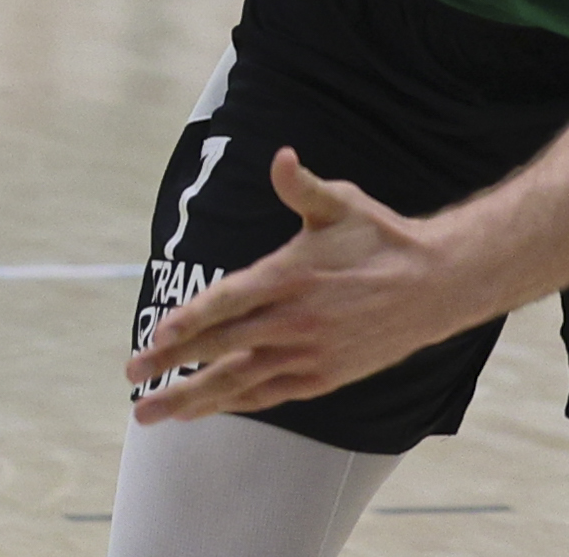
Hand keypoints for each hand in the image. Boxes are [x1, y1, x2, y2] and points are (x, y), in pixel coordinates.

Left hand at [125, 149, 473, 421]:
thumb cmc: (380, 238)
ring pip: (241, 381)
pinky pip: (270, 395)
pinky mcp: (325, 377)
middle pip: (224, 346)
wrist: (436, 286)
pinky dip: (236, 402)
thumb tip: (281, 157)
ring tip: (153, 411)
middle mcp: (297, 321)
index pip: (230, 301)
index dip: (193, 319)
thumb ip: (301, 186)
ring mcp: (310, 354)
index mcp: (292, 277)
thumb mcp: (341, 203)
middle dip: (173, 363)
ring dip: (194, 397)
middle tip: (132, 374)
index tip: (158, 334)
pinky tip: (204, 409)